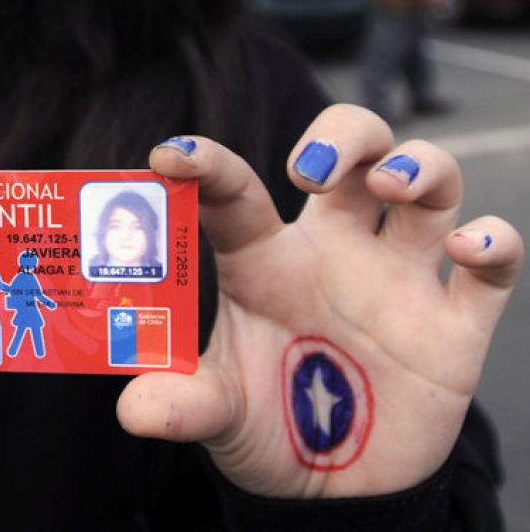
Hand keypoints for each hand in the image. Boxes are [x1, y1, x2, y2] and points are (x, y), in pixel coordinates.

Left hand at [118, 104, 522, 497]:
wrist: (338, 493)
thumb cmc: (269, 426)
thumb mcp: (219, 413)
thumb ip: (185, 403)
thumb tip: (134, 410)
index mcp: (265, 259)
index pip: (238, 192)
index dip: (207, 163)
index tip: (171, 154)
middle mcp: (335, 250)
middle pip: (354, 149)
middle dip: (344, 134)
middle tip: (311, 169)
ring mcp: (398, 279)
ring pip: (430, 181)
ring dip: (420, 165)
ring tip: (390, 187)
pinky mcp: (455, 324)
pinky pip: (493, 263)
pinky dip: (493, 241)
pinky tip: (466, 249)